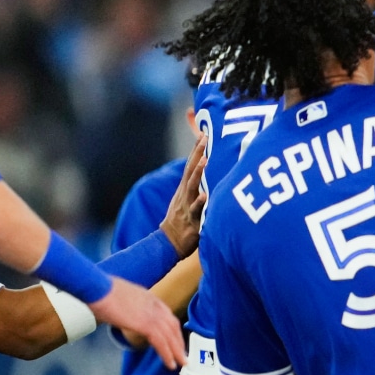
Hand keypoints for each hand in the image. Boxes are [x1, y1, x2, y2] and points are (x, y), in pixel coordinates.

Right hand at [89, 277, 185, 369]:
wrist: (98, 288)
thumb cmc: (101, 290)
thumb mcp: (120, 297)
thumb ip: (127, 305)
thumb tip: (121, 312)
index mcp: (149, 297)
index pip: (167, 315)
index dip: (172, 329)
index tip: (175, 339)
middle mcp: (155, 305)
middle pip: (173, 325)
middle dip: (178, 341)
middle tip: (182, 354)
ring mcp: (152, 314)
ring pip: (170, 335)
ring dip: (177, 351)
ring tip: (181, 362)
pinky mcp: (146, 324)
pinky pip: (161, 342)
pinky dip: (167, 354)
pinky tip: (170, 363)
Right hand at [160, 134, 206, 257]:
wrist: (168, 242)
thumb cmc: (183, 219)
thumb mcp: (188, 199)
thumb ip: (196, 185)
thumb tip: (206, 171)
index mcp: (185, 188)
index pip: (190, 165)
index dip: (197, 149)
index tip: (204, 132)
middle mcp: (185, 194)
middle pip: (190, 170)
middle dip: (198, 153)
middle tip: (205, 137)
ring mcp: (187, 206)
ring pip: (192, 187)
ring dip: (198, 173)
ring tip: (206, 160)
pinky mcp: (191, 220)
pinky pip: (195, 211)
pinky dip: (199, 203)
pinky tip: (205, 196)